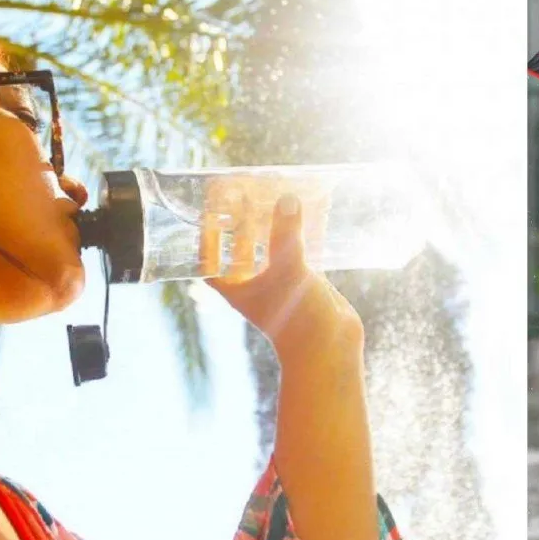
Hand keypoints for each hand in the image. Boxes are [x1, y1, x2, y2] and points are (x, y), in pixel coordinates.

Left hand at [204, 193, 362, 356]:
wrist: (330, 350)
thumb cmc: (297, 319)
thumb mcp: (287, 271)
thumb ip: (286, 235)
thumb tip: (286, 198)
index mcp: (236, 286)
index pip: (211, 256)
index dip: (208, 232)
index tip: (212, 205)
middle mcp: (256, 282)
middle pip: (243, 244)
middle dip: (245, 219)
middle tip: (248, 189)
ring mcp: (282, 281)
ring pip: (275, 244)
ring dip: (277, 222)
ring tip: (282, 193)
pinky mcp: (307, 280)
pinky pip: (302, 249)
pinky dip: (306, 231)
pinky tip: (315, 211)